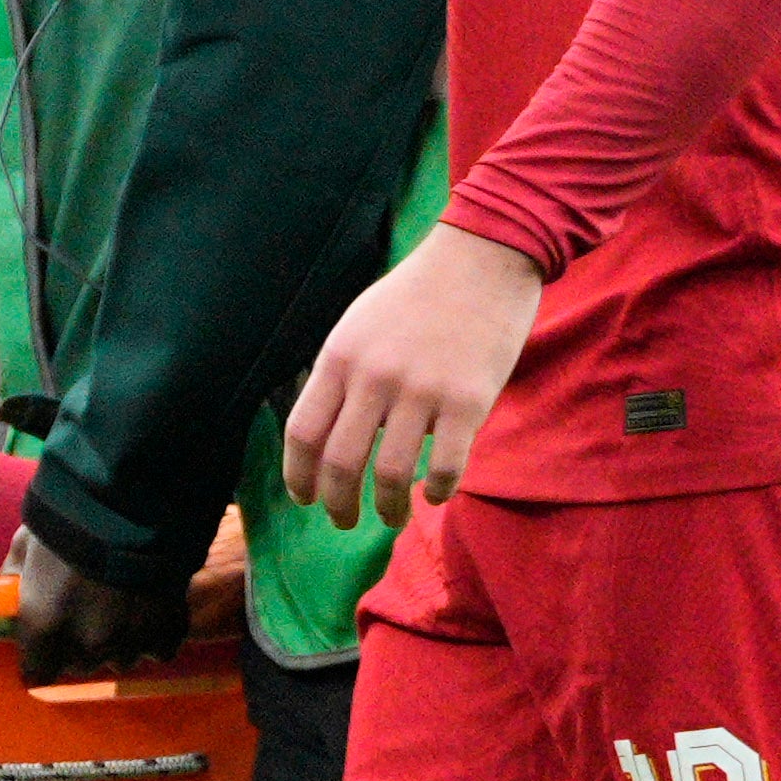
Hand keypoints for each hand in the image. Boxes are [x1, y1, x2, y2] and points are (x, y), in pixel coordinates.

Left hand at [5, 527, 183, 688]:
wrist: (136, 504)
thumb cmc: (69, 521)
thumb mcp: (25, 545)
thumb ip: (13, 581)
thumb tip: (5, 601)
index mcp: (46, 625)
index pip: (36, 673)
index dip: (38, 659)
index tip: (41, 647)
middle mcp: (88, 644)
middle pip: (79, 665)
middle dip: (77, 646)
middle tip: (82, 614)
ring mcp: (130, 641)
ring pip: (118, 660)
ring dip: (116, 642)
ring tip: (118, 607)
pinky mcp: (167, 633)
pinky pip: (156, 650)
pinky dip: (152, 635)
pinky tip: (148, 608)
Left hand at [280, 225, 541, 526]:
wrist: (482, 259)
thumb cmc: (418, 294)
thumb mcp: (360, 325)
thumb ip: (343, 375)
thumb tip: (328, 431)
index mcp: (340, 358)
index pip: (303, 432)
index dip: (299, 475)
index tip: (304, 498)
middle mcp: (373, 378)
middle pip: (341, 463)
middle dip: (337, 504)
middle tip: (344, 521)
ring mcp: (421, 391)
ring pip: (391, 474)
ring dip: (388, 509)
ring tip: (392, 518)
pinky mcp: (468, 401)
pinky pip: (445, 466)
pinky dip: (437, 490)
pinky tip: (436, 494)